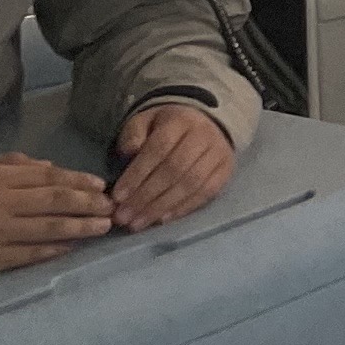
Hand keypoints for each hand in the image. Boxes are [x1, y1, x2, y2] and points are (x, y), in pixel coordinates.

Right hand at [0, 154, 115, 279]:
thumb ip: (13, 165)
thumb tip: (51, 168)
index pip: (50, 177)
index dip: (80, 181)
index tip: (102, 185)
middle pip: (56, 201)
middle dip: (90, 203)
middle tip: (113, 206)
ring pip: (49, 228)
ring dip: (81, 228)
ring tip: (104, 227)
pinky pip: (29, 255)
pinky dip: (54, 250)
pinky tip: (73, 247)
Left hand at [109, 105, 234, 231]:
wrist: (205, 124)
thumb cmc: (165, 128)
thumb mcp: (145, 122)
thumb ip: (133, 135)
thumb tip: (130, 151)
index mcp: (181, 120)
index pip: (159, 148)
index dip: (137, 174)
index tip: (117, 197)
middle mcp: (204, 135)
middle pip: (175, 169)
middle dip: (146, 196)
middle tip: (123, 217)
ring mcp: (219, 152)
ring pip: (191, 183)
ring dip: (162, 206)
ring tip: (138, 223)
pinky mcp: (226, 169)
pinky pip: (207, 192)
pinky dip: (184, 208)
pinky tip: (162, 219)